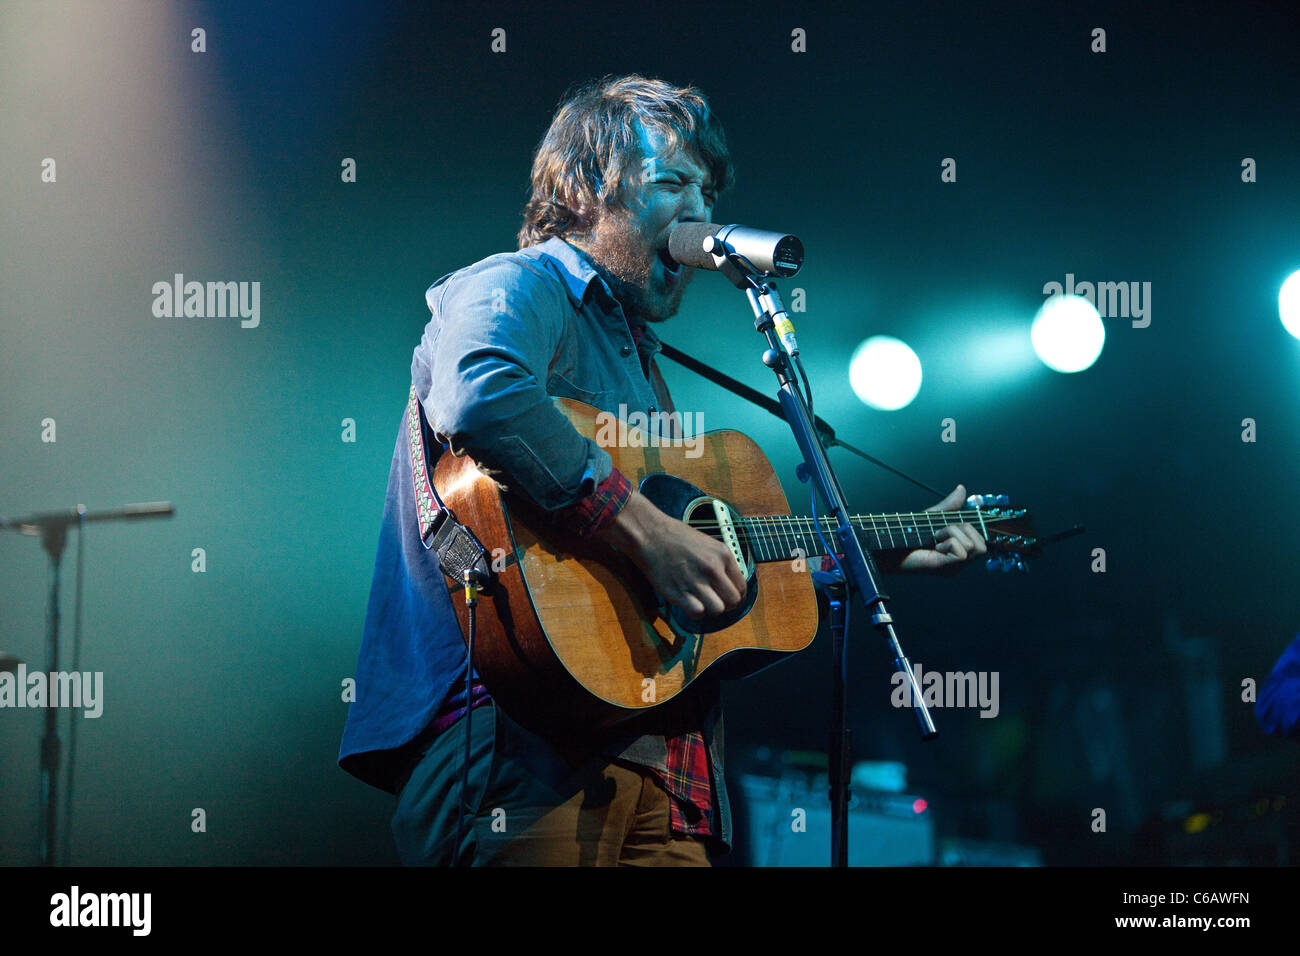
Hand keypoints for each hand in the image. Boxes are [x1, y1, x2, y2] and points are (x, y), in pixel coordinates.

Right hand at [596, 491, 746, 617]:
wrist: (650, 534)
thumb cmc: (676, 537)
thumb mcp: (707, 543)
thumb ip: (721, 563)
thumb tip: (729, 583)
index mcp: (723, 554)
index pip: (741, 587)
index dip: (736, 595)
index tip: (727, 596)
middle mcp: (713, 569)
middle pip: (733, 601)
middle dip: (726, 605)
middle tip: (716, 601)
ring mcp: (696, 582)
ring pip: (718, 610)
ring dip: (711, 609)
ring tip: (702, 601)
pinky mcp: (679, 592)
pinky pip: (698, 613)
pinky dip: (695, 612)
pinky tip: (689, 603)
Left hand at [890, 483, 987, 574]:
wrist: (890, 545)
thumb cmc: (908, 533)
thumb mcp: (933, 516)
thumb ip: (949, 505)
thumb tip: (962, 488)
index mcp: (959, 549)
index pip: (983, 540)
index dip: (972, 528)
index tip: (952, 526)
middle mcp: (960, 561)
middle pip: (982, 544)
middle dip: (962, 530)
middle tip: (939, 533)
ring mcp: (955, 567)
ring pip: (975, 547)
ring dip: (954, 535)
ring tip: (936, 539)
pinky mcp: (947, 569)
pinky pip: (963, 553)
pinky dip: (949, 543)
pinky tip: (935, 547)